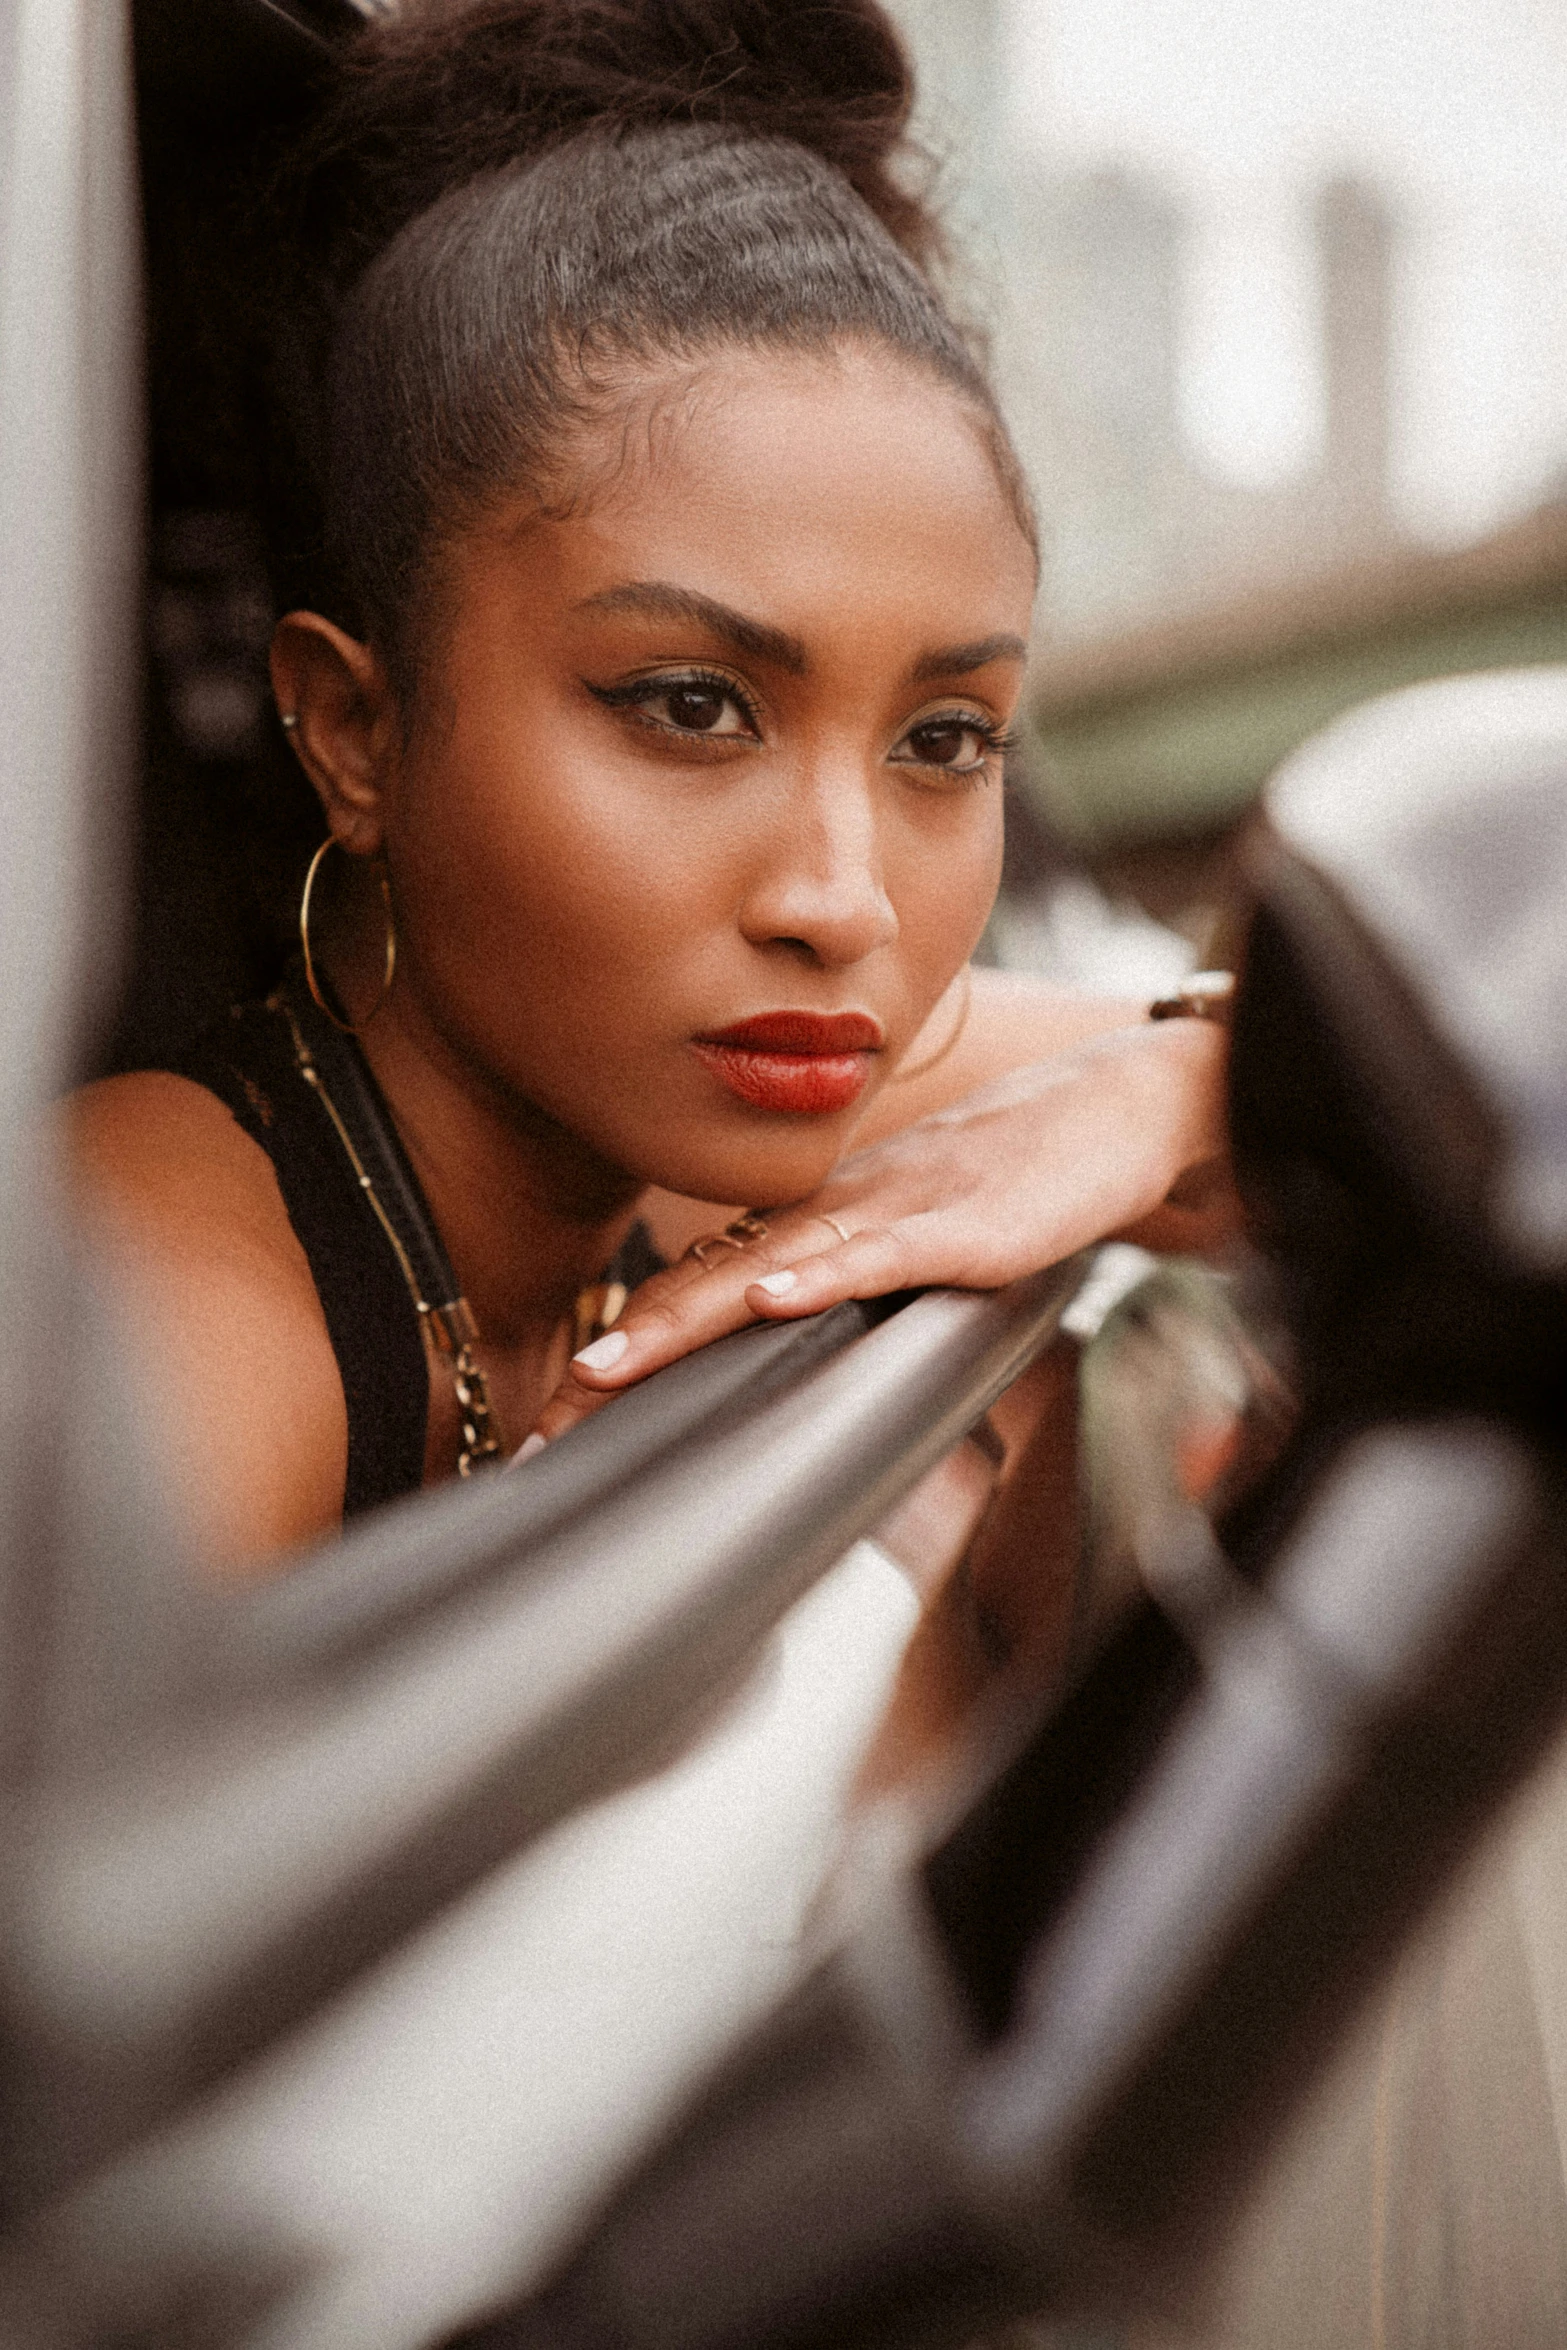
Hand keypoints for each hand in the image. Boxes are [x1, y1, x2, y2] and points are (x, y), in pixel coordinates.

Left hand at [526, 1017, 1233, 1447]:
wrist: (1112, 1114)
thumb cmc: (1014, 1185)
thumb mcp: (917, 1241)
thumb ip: (850, 1281)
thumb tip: (783, 1337)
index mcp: (822, 1223)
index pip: (706, 1282)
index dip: (633, 1338)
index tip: (563, 1407)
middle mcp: (838, 1212)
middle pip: (710, 1278)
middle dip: (627, 1346)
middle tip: (552, 1408)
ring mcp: (897, 1212)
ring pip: (772, 1264)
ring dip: (687, 1317)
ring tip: (612, 1361)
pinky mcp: (962, 1226)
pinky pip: (881, 1252)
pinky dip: (821, 1275)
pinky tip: (770, 1297)